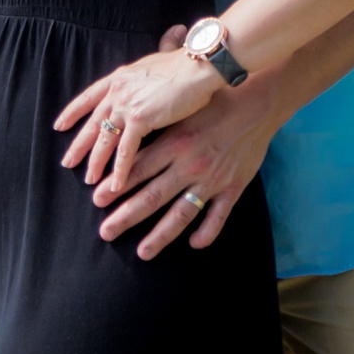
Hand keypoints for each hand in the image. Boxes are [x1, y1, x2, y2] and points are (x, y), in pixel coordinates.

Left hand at [55, 44, 224, 192]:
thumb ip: (148, 68)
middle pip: (93, 122)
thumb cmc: (186, 62)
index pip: (89, 96)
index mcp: (120, 77)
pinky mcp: (139, 119)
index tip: (60, 125)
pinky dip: (119, 170)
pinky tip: (116, 186)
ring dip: (96, 163)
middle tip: (67, 163)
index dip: (73, 111)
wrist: (197, 65)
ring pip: (105, 140)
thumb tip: (154, 56)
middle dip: (79, 145)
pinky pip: (125, 150)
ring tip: (90, 182)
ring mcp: (126, 105)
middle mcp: (117, 90)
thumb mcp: (158, 60)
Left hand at [90, 66, 284, 259]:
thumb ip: (158, 129)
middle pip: (152, 196)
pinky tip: (194, 244)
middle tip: (105, 232)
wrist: (256, 102)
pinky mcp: (233, 187)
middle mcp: (189, 164)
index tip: (97, 200)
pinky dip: (206, 232)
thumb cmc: (215, 101)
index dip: (116, 186)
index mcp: (174, 142)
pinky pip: (217, 216)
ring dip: (160, 235)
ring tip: (143, 252)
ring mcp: (212, 179)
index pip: (138, 169)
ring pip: (181, 214)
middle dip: (126, 217)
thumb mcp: (181, 111)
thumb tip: (127, 139)